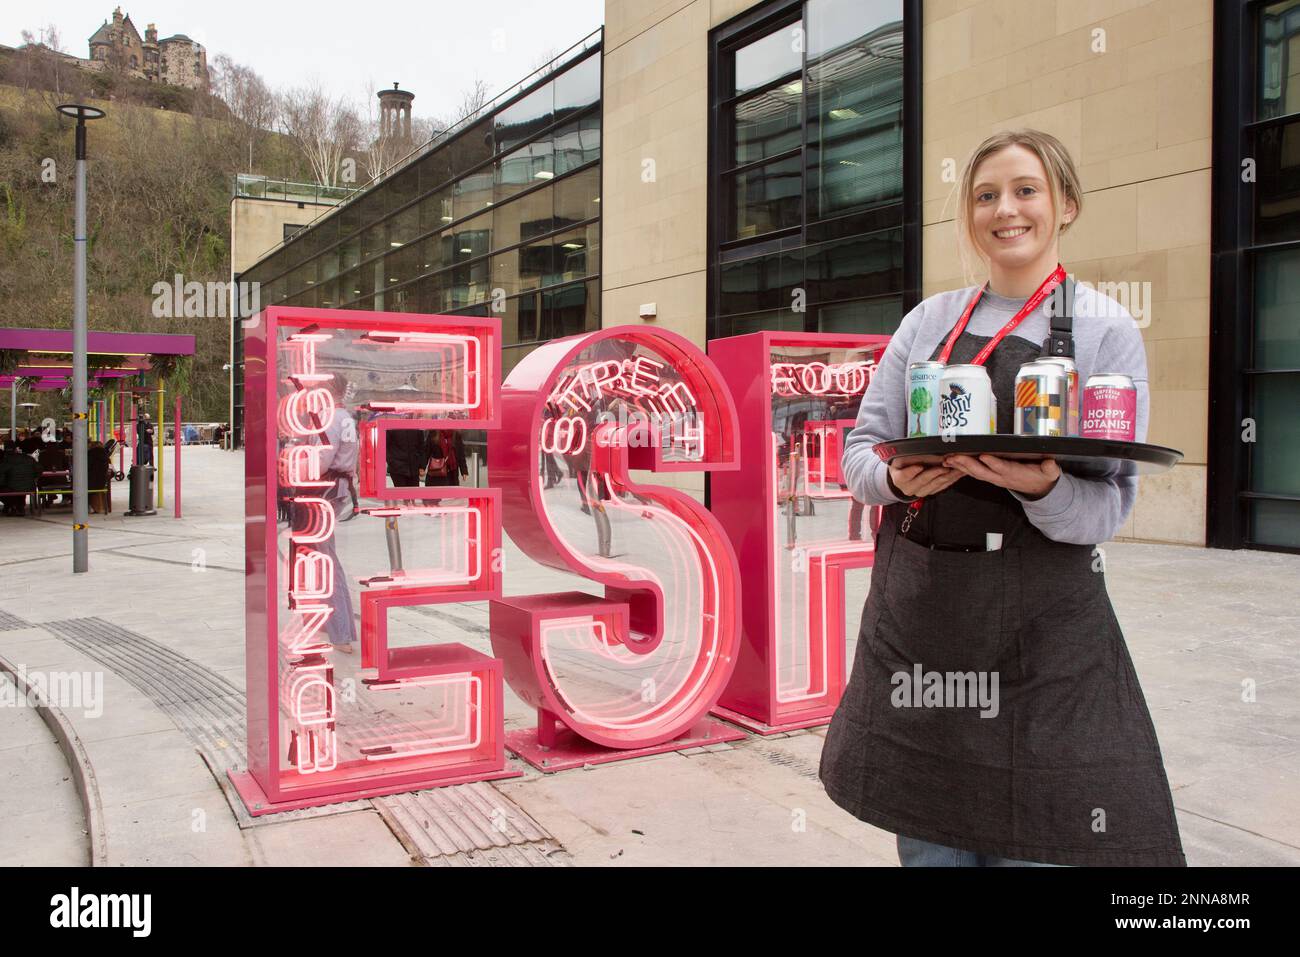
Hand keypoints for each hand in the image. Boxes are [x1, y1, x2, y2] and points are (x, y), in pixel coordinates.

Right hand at [888, 461, 962, 498]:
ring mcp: (920, 491)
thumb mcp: (902, 457)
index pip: (904, 476)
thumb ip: (912, 456)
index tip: (919, 466)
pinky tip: (957, 473)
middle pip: (923, 480)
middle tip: (944, 465)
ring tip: (955, 468)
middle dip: (935, 472)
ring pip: (935, 484)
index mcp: (899, 479)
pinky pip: (942, 487)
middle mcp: (909, 488)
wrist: (904, 474)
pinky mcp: (930, 492)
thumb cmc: (903, 463)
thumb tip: (925, 451)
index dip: (912, 471)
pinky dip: (950, 479)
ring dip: (947, 476)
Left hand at [943, 454, 1060, 497]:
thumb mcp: (1049, 473)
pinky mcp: (989, 476)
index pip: (1002, 468)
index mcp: (1014, 474)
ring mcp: (994, 477)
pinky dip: (961, 468)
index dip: (993, 463)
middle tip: (954, 457)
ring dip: (960, 466)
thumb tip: (1051, 464)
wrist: (1037, 489)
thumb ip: (1049, 469)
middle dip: (967, 464)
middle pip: (982, 471)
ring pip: (975, 472)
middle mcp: (1000, 476)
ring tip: (948, 459)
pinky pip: (973, 472)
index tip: (984, 456)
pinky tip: (951, 462)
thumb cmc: (1041, 476)